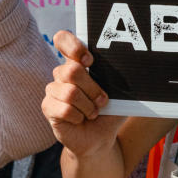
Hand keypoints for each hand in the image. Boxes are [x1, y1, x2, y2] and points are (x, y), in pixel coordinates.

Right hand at [42, 30, 125, 156]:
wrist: (100, 137)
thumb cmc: (109, 111)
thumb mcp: (119, 92)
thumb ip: (119, 77)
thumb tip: (129, 64)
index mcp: (77, 62)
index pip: (63, 39)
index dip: (73, 46)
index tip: (90, 60)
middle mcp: (62, 73)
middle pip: (72, 70)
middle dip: (93, 88)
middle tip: (102, 100)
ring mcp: (53, 90)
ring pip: (70, 92)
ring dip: (88, 106)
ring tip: (93, 113)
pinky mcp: (48, 107)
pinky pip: (63, 108)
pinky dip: (78, 116)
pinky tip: (80, 119)